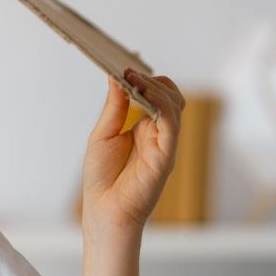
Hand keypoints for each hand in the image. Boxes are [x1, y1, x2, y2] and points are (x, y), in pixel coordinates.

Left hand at [80, 69, 182, 238]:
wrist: (104, 211)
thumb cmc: (102, 178)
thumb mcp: (103, 134)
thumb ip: (114, 107)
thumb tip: (116, 77)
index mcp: (144, 128)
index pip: (155, 95)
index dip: (144, 79)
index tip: (124, 64)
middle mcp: (159, 133)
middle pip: (169, 95)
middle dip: (151, 79)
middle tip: (128, 69)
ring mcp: (165, 143)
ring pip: (173, 104)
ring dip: (154, 87)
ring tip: (132, 76)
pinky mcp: (167, 154)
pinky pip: (171, 123)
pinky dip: (160, 104)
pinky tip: (143, 92)